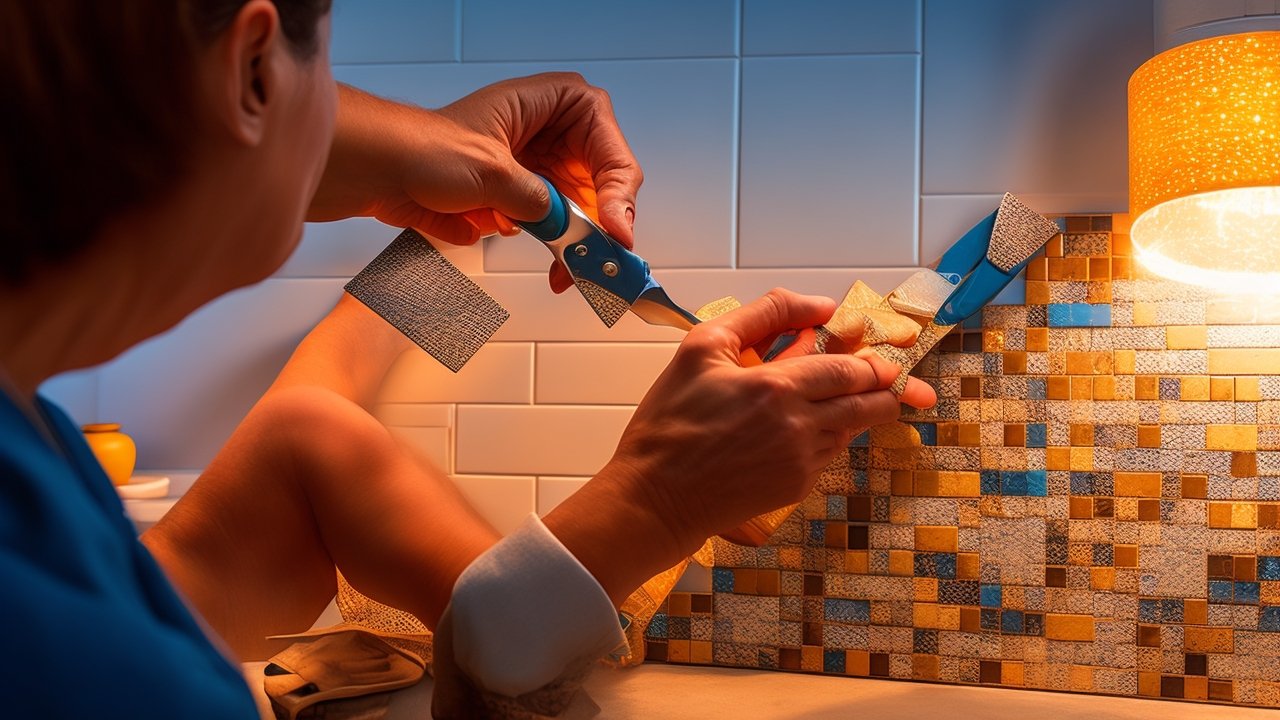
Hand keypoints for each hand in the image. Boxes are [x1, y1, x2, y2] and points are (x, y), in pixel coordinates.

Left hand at [311, 76, 641, 292]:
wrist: (372, 171)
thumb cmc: (420, 148)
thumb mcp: (490, 173)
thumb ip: (539, 201)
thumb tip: (569, 227)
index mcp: (554, 104)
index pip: (609, 148)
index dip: (619, 191)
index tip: (616, 231)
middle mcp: (552, 134)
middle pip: (602, 184)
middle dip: (601, 227)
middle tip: (602, 263)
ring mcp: (537, 167)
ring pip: (580, 212)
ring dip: (577, 245)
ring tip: (573, 274)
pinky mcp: (520, 199)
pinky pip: (552, 228)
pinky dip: (552, 250)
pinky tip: (547, 265)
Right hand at [543, 289, 935, 604]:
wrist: (655, 496)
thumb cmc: (670, 422)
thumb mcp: (702, 348)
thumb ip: (762, 316)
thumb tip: (818, 306)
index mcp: (776, 386)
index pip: (849, 368)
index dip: (874, 361)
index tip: (887, 357)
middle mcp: (797, 426)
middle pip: (867, 403)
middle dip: (889, 390)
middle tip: (906, 385)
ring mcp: (800, 461)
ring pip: (851, 430)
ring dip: (857, 413)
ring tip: (856, 401)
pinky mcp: (795, 487)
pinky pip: (828, 455)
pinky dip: (827, 437)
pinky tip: (806, 429)